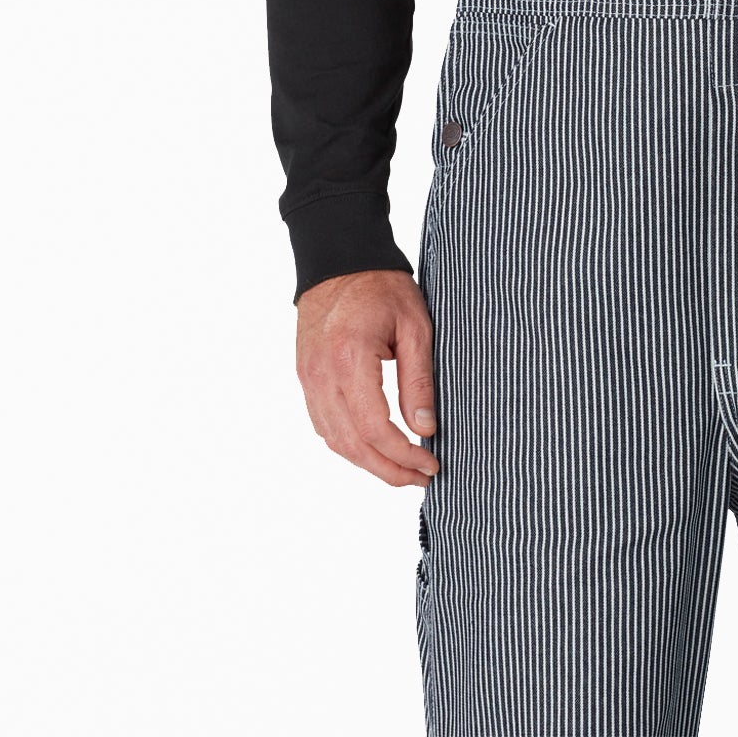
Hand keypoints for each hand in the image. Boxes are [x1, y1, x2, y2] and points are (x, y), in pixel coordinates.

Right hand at [294, 268, 439, 487]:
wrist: (340, 259)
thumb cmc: (382, 286)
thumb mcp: (415, 325)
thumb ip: (418, 378)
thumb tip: (425, 428)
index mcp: (350, 358)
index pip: (375, 428)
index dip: (404, 455)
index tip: (431, 463)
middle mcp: (322, 375)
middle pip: (352, 444)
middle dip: (388, 470)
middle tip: (420, 478)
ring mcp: (308, 378)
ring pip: (334, 441)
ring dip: (367, 463)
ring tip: (401, 471)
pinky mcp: (305, 377)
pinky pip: (323, 424)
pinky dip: (347, 445)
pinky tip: (372, 449)